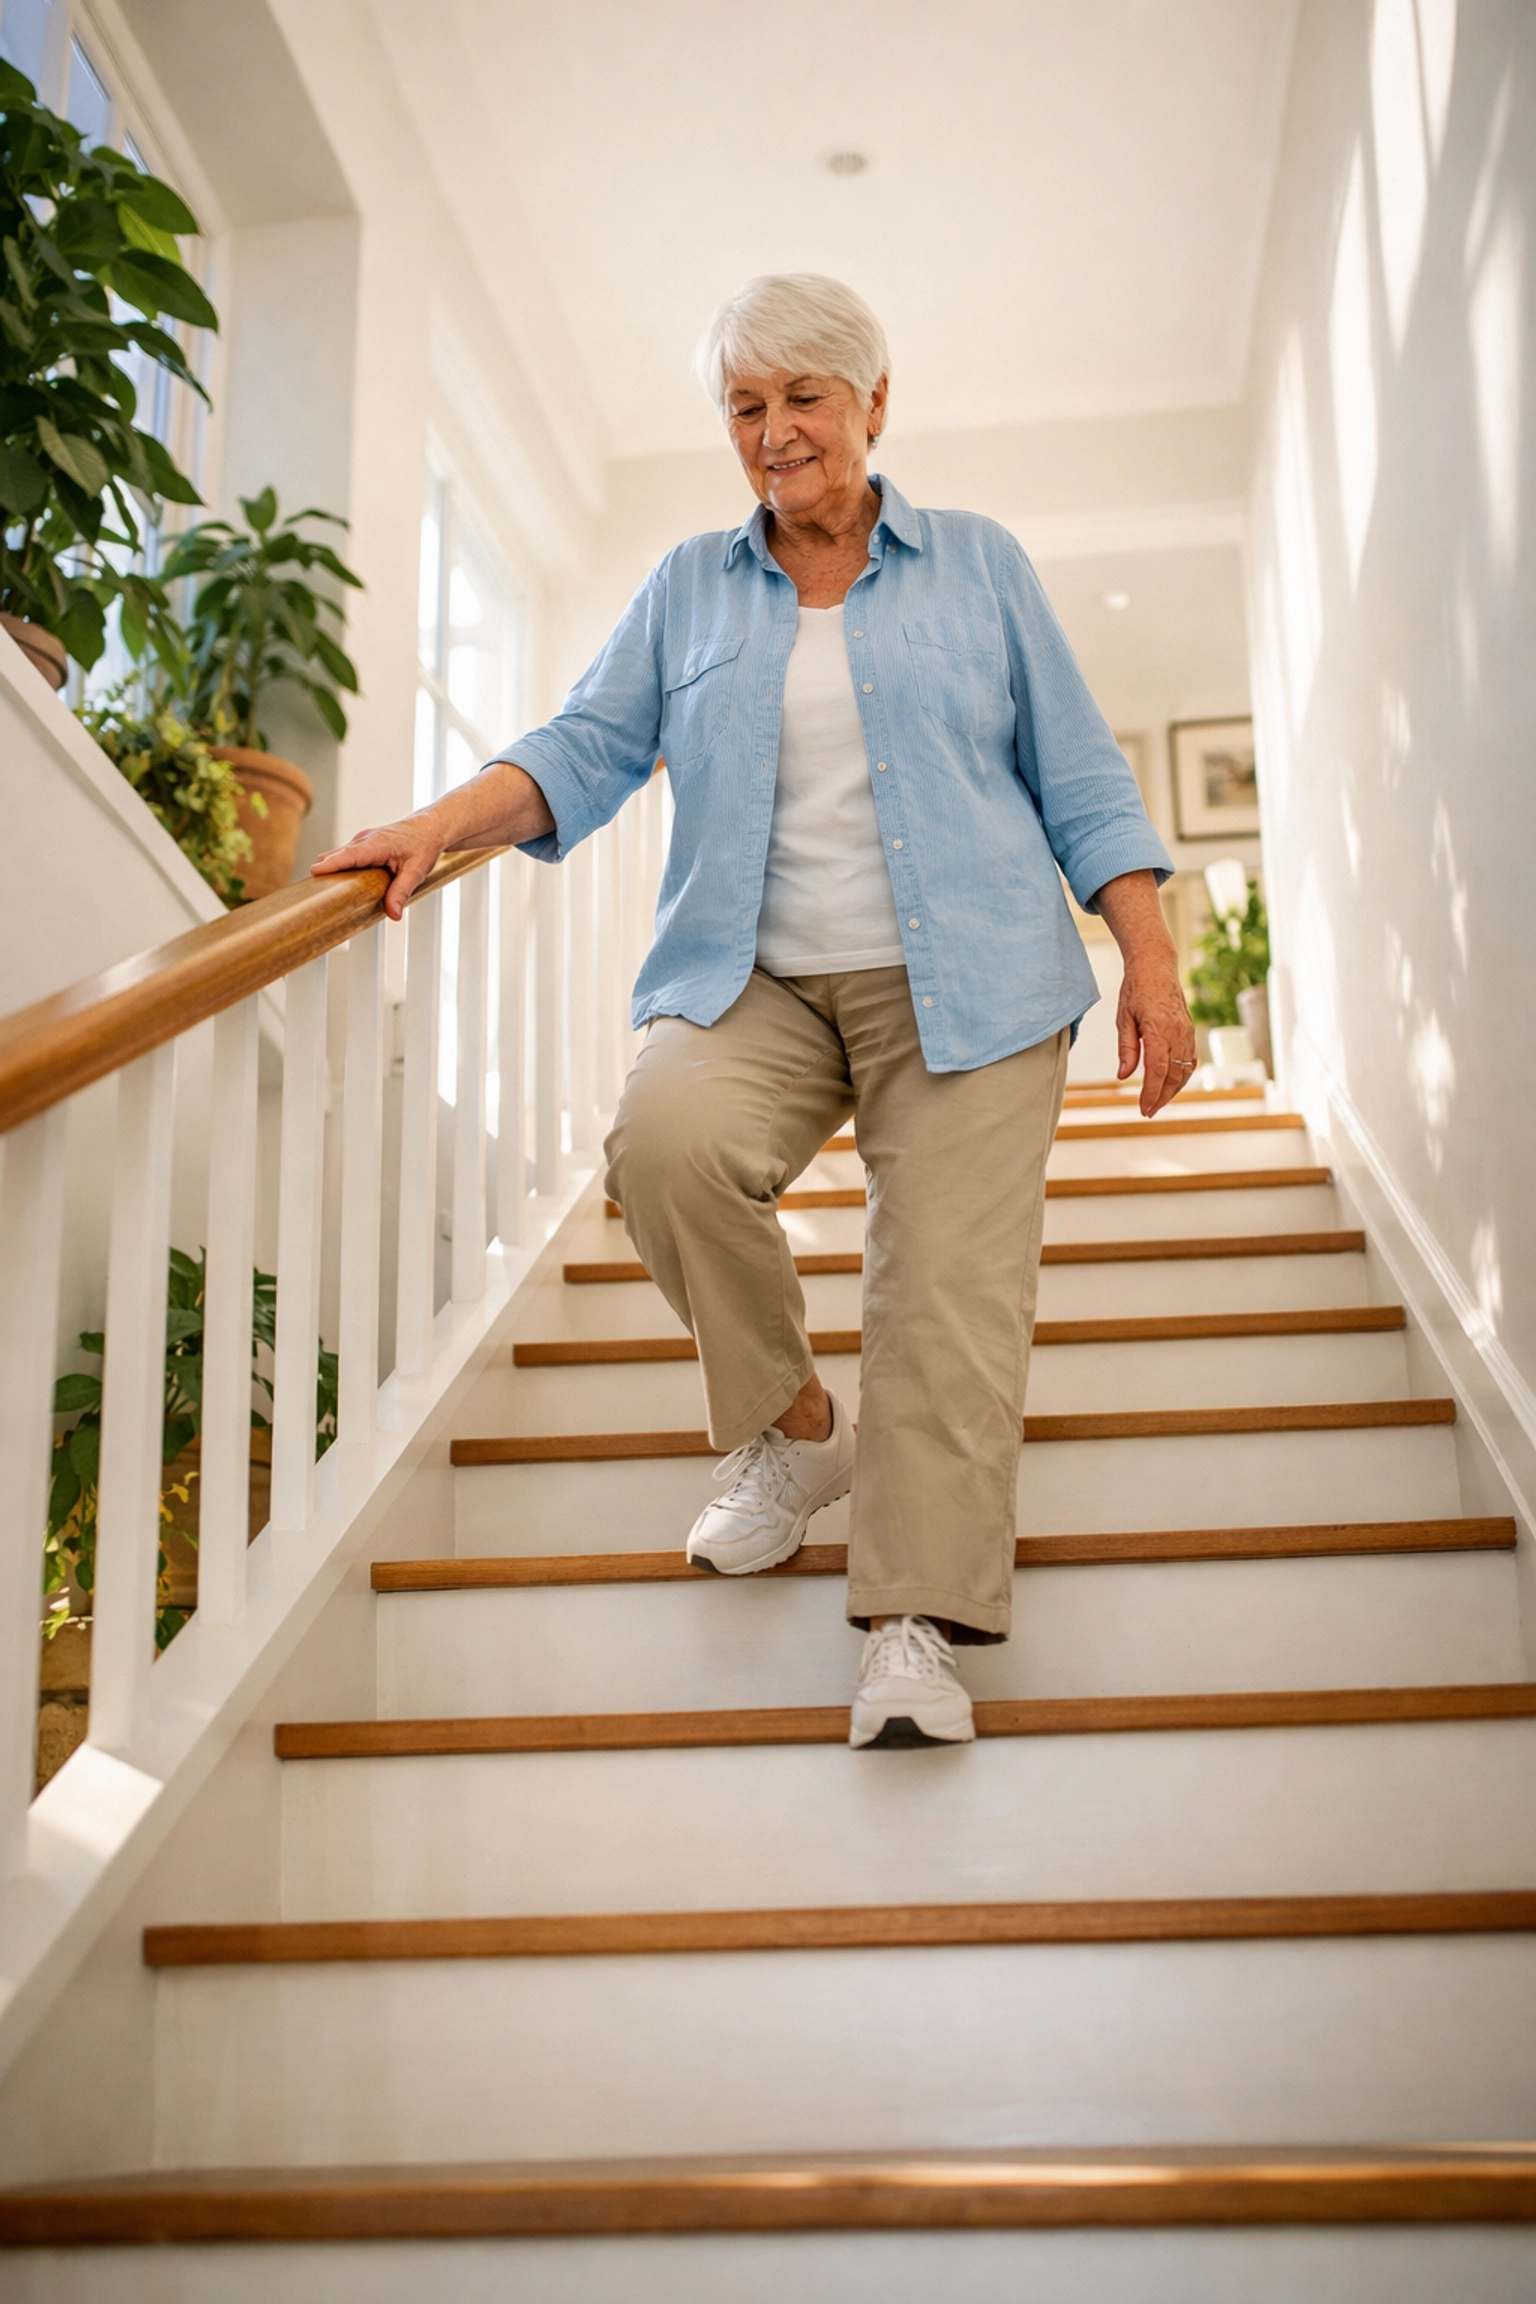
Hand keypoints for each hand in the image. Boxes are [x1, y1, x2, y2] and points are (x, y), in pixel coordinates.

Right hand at [312, 817, 444, 920]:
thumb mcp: (416, 871)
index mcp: (377, 844)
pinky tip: (333, 880)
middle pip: (338, 855)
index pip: (349, 855)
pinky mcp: (364, 845)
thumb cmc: (424, 845)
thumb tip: (393, 914)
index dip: (332, 863)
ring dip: (330, 868)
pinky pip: (346, 855)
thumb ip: (402, 892)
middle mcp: (365, 839)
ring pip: (341, 854)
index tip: (315, 872)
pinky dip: (338, 865)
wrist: (431, 827)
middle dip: (324, 869)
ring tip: (317, 888)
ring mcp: (363, 840)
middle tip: (310, 889)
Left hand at [1117, 958, 1196, 1115]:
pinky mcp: (1190, 1032)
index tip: (1143, 1108)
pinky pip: (1191, 1061)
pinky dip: (1182, 1077)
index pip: (1158, 1069)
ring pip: (1185, 1070)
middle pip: (1174, 1075)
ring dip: (1173, 1090)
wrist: (1156, 967)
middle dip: (1161, 1097)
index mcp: (1159, 1028)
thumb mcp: (1123, 1018)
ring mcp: (1187, 1032)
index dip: (1151, 1092)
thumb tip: (1124, 1075)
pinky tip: (1170, 1085)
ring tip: (1157, 1102)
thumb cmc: (1136, 989)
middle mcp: (1178, 1032)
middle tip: (1148, 1112)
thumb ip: (1126, 1048)